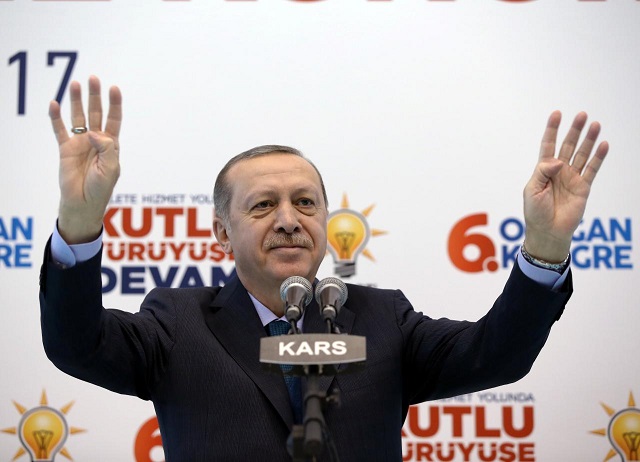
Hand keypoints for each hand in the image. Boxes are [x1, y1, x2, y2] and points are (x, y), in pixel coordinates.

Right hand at [49, 76, 121, 243]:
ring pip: (78, 117)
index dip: (114, 104)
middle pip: (96, 113)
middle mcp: (96, 141)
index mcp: (111, 145)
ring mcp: (80, 143)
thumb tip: (94, 132)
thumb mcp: (111, 168)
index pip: (114, 120)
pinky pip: (60, 130)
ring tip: (75, 83)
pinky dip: (56, 117)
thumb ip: (106, 149)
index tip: (114, 88)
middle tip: (93, 78)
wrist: (83, 203)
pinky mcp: (65, 149)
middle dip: (95, 96)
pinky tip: (54, 104)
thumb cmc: (101, 188)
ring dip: (76, 101)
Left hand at [523, 111, 607, 261]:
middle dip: (574, 131)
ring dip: (589, 140)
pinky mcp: (583, 187)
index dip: (552, 130)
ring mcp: (572, 178)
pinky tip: (603, 144)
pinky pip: (592, 169)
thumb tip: (558, 161)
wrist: (548, 231)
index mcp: (543, 170)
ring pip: (582, 154)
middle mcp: (559, 171)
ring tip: (595, 125)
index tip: (557, 114)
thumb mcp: (532, 190)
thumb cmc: (535, 212)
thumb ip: (543, 173)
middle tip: (582, 115)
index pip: (548, 145)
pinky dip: (598, 157)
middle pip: (567, 146)